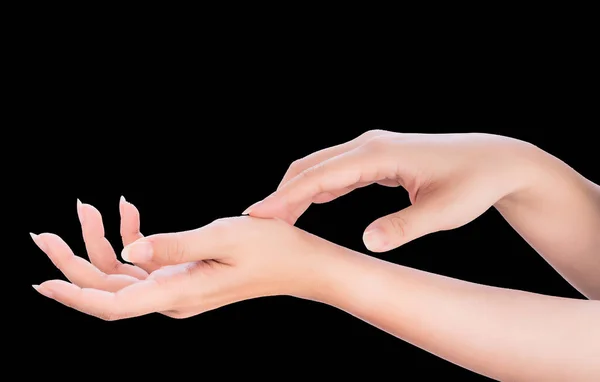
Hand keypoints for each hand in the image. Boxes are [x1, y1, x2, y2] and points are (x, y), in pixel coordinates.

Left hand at [33, 210, 325, 319]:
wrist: (300, 264)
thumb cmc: (270, 249)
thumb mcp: (222, 238)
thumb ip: (173, 244)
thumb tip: (127, 249)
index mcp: (178, 293)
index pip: (113, 304)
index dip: (74, 294)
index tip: (42, 282)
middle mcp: (172, 298)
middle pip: (109, 288)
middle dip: (75, 260)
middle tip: (47, 231)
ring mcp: (177, 289)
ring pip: (123, 274)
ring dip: (102, 243)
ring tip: (91, 207)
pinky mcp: (184, 278)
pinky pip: (145, 263)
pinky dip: (132, 239)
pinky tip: (129, 212)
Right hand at [244, 130, 538, 251]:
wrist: (495, 161)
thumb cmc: (472, 184)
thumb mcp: (443, 212)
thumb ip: (405, 227)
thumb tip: (368, 243)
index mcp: (378, 154)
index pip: (320, 176)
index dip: (286, 197)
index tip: (258, 216)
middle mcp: (368, 145)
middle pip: (310, 167)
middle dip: (282, 195)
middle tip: (258, 226)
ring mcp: (371, 149)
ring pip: (320, 168)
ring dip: (295, 192)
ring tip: (276, 220)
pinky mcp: (376, 157)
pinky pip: (335, 172)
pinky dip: (315, 189)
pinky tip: (306, 206)